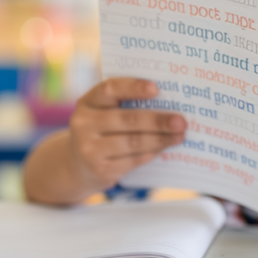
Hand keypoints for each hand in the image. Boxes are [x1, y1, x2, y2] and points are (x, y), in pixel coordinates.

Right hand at [68, 78, 186, 189]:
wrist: (77, 165)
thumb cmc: (101, 131)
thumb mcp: (103, 112)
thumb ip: (126, 104)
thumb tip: (168, 104)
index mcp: (87, 102)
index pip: (109, 89)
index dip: (133, 87)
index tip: (156, 89)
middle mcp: (83, 124)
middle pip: (127, 119)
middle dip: (158, 120)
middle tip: (180, 121)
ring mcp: (89, 149)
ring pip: (133, 141)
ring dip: (160, 138)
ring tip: (179, 135)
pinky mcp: (100, 170)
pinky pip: (133, 160)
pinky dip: (152, 152)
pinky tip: (164, 147)